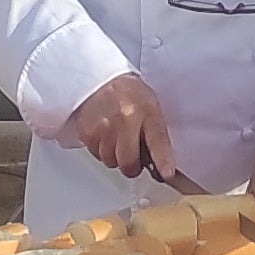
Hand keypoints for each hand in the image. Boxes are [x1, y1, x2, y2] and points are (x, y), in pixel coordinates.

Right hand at [60, 73, 181, 184]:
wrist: (100, 81)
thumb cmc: (129, 95)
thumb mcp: (151, 106)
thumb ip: (156, 134)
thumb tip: (162, 165)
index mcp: (147, 111)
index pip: (157, 141)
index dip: (163, 161)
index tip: (167, 173)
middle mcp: (125, 119)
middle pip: (128, 163)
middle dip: (132, 165)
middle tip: (132, 154)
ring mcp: (104, 126)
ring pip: (111, 161)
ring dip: (115, 156)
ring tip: (117, 137)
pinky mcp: (87, 132)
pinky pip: (96, 155)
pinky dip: (101, 149)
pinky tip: (105, 134)